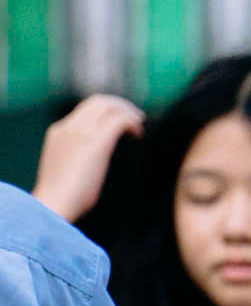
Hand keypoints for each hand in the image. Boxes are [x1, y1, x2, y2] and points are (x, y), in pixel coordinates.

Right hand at [33, 94, 143, 222]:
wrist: (54, 203)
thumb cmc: (63, 196)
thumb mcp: (67, 167)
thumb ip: (78, 155)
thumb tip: (94, 160)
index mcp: (59, 131)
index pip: (86, 109)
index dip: (107, 110)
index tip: (122, 119)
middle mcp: (69, 127)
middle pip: (98, 101)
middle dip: (121, 105)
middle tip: (137, 118)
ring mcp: (81, 132)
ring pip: (109, 106)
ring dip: (129, 112)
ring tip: (140, 125)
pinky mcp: (96, 143)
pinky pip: (119, 120)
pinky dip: (132, 123)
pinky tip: (138, 135)